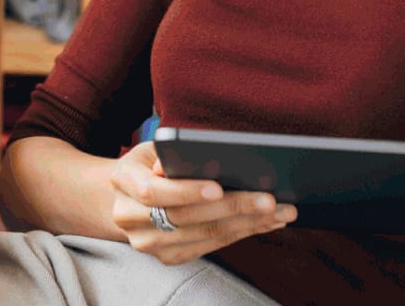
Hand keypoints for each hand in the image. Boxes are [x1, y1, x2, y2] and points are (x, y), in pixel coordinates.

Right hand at [109, 140, 296, 264]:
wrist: (125, 198)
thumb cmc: (148, 165)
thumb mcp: (152, 148)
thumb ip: (171, 152)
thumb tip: (201, 157)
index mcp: (124, 182)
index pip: (153, 192)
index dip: (186, 191)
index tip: (218, 186)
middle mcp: (131, 218)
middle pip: (186, 218)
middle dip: (232, 208)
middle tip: (269, 199)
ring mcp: (150, 243)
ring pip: (204, 235)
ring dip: (247, 224)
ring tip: (280, 211)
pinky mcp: (169, 257)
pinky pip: (211, 246)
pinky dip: (242, 233)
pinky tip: (267, 222)